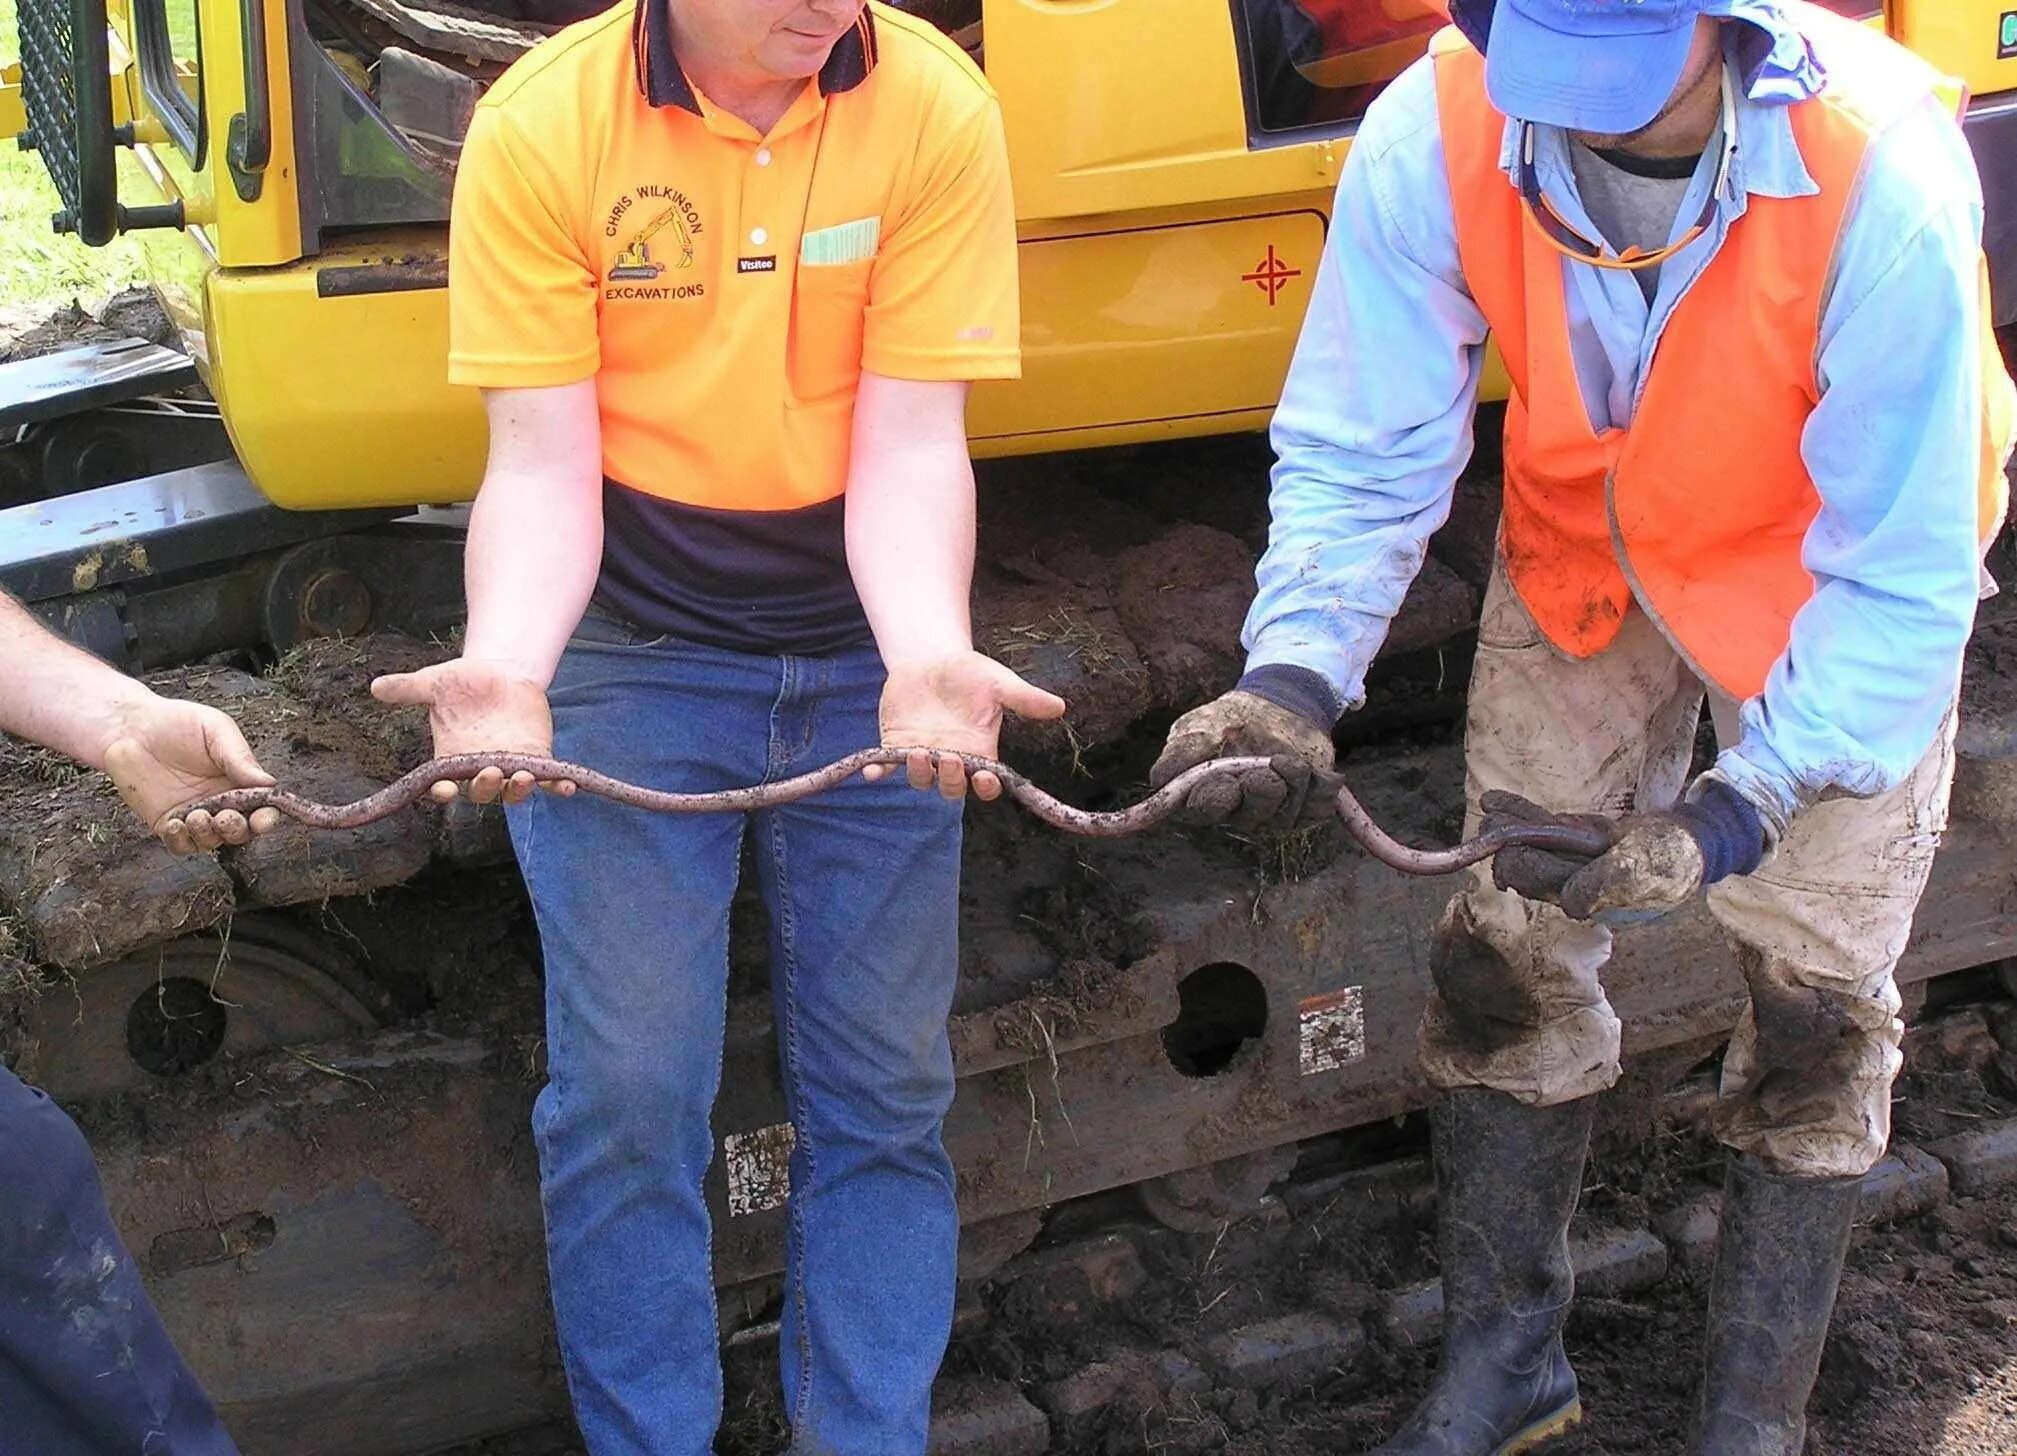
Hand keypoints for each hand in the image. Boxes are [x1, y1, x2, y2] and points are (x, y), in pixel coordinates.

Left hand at [105, 695, 281, 853]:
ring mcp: (193, 815)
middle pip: (240, 831)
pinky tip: (176, 824)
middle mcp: (219, 802)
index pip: (262, 807)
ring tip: (197, 816)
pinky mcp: (166, 822)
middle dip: (238, 830)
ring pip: (211, 841)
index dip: (266, 817)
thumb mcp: (216, 729)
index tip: (263, 818)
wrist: (129, 726)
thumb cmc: (176, 722)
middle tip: (225, 817)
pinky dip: (182, 841)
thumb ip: (241, 757)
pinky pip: (179, 844)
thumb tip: (270, 783)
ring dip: (209, 836)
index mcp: (239, 781)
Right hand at [369, 659, 571, 805]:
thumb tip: (376, 686)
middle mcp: (479, 769)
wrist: (501, 671)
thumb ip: (408, 689)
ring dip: (520, 790)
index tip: (445, 789)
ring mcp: (510, 767)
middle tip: (491, 772)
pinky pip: (548, 782)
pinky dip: (558, 787)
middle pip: (482, 792)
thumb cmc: (462, 682)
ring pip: (514, 792)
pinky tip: (567, 786)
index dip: (443, 792)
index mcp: (450, 759)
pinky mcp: (537, 759)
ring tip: (526, 777)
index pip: (443, 786)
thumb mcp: (434, 682)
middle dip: (486, 787)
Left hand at [865, 652, 1067, 800]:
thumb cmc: (969, 672)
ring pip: (922, 780)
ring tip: (920, 752)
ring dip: (921, 773)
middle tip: (952, 758)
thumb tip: (1059, 707)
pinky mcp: (894, 745)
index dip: (986, 787)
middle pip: (953, 788)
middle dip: (953, 781)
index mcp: (979, 750)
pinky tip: (872, 772)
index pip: (986, 783)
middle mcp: (952, 758)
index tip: (986, 776)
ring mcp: (922, 754)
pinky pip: (885, 767)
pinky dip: (878, 771)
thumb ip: (1025, 698)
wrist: (930, 657)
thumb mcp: (999, 682)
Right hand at [1148, 690, 1336, 831]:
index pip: (1207, 810)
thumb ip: (1179, 753)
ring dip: (1292, 778)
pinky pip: (1320, 808)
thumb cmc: (1229, 721)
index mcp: (1210, 797)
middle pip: (1253, 816)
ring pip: (1289, 812)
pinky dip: (1323, 788)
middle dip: (1260, 791)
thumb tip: (1159, 781)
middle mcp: (1244, 812)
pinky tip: (1319, 772)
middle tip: (1266, 767)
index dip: (1217, 799)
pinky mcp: (1309, 806)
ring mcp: (1278, 812)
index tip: (1225, 779)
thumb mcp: (1198, 727)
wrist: (1277, 704)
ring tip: (1287, 757)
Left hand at [1484, 780, 1764, 921]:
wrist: (1693, 840)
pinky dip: (1520, 812)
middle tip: (1486, 828)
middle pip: (1532, 866)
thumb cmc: (1672, 861)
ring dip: (1508, 828)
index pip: (1547, 884)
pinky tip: (1495, 800)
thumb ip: (1607, 889)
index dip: (1524, 867)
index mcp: (1589, 900)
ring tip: (1488, 810)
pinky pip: (1545, 826)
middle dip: (1508, 847)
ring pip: (1533, 844)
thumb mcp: (1645, 876)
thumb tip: (1570, 904)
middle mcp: (1575, 883)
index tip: (1505, 851)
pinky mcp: (1577, 839)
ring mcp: (1575, 859)